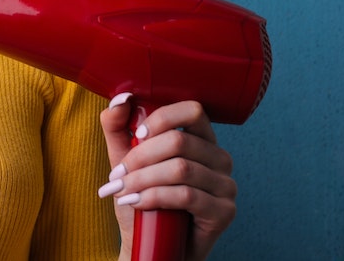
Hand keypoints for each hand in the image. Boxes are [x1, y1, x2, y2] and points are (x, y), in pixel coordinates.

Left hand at [99, 95, 236, 260]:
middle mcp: (219, 158)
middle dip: (140, 157)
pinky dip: (155, 197)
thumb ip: (119, 127)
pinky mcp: (224, 211)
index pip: (193, 111)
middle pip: (180, 141)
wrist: (152, 248)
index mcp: (201, 139)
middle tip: (117, 175)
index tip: (137, 135)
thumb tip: (120, 98)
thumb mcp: (125, 161)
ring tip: (122, 191)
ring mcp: (226, 185)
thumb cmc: (144, 202)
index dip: (163, 118)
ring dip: (143, 179)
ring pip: (181, 169)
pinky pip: (187, 196)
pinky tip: (138, 204)